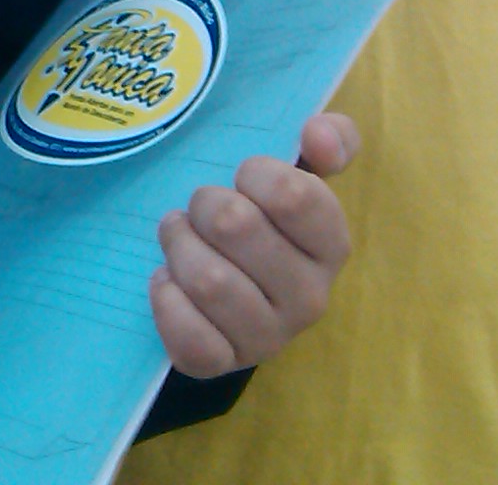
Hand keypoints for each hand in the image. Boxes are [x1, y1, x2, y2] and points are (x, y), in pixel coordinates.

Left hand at [151, 110, 357, 375]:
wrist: (226, 282)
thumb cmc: (261, 216)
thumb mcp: (298, 169)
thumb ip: (329, 138)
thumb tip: (318, 135)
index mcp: (331, 246)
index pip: (291, 194)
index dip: (253, 173)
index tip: (244, 179)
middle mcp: (310, 298)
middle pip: (233, 226)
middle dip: (202, 204)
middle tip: (199, 209)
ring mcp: (269, 337)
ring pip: (207, 280)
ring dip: (178, 245)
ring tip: (179, 239)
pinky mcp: (223, 363)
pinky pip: (189, 336)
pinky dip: (166, 298)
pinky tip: (168, 280)